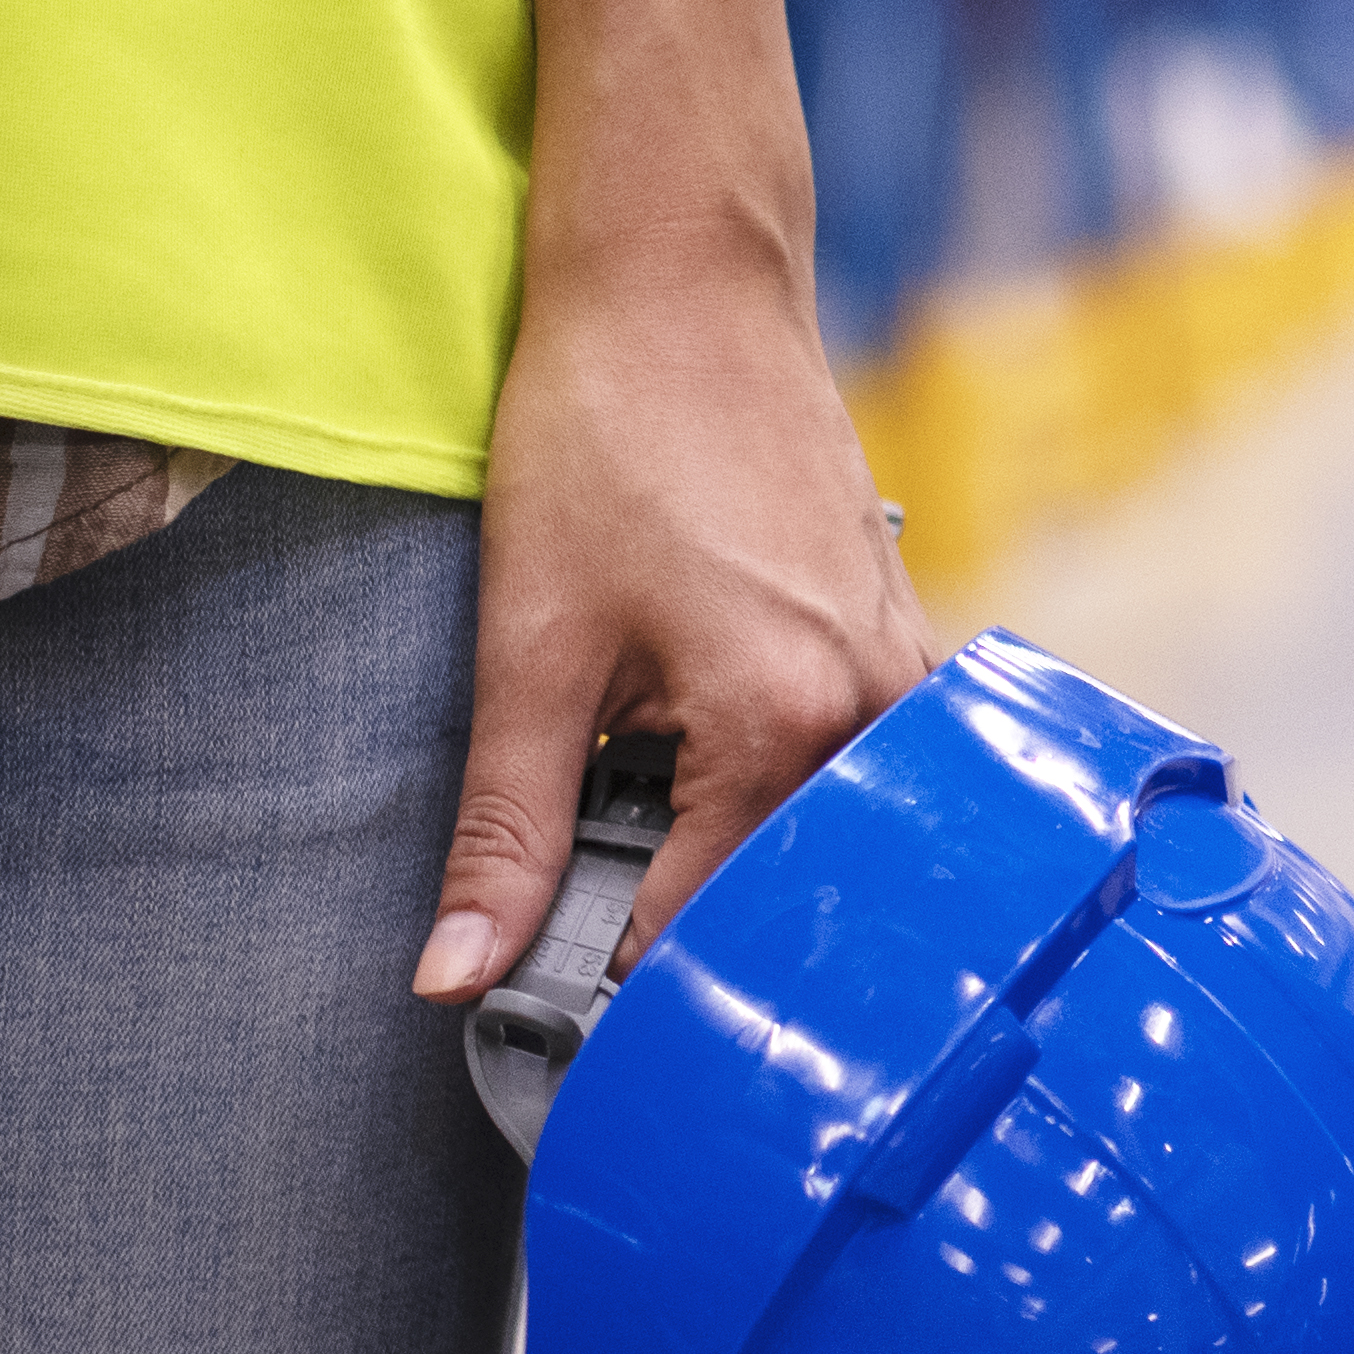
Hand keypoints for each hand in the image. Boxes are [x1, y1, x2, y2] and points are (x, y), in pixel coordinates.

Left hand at [406, 0, 933, 1006]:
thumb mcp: (526, 645)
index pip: (711, 933)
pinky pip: (857, 778)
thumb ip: (503, 830)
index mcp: (785, 726)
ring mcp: (904, 675)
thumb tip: (448, 978)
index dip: (628, 1010)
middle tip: (627, 1043)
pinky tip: (723, 830)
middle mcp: (875, 712)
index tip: (577, 1082)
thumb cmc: (599, 433)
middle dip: (717, 974)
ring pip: (837, 845)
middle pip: (799, 906)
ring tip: (669, 940)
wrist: (676, 272)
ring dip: (758, 895)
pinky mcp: (898, 641)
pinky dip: (790, 820)